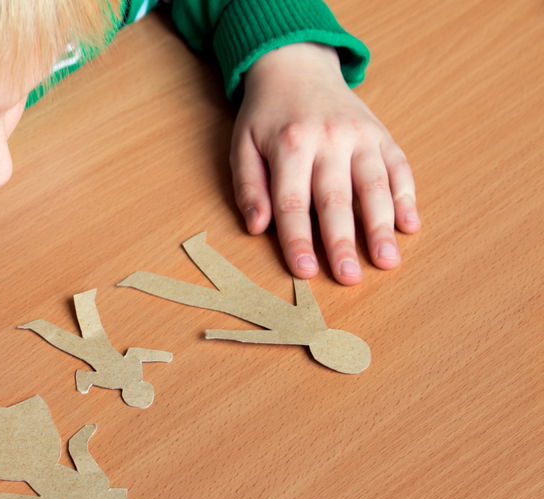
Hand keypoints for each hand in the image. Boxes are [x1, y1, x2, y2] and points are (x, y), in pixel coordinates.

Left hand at [231, 42, 419, 284]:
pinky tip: (410, 226)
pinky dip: (407, 197)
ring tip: (388, 262)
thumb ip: (248, 187)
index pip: (293, 203)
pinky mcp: (381, 134)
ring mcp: (360, 135)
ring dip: (382, 227)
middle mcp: (329, 139)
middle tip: (350, 278)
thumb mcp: (242, 146)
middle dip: (343, 242)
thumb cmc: (266, 117)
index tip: (305, 272)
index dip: (298, 240)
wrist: (297, 66)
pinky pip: (399, 167)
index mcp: (290, 144)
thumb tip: (257, 227)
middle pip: (336, 199)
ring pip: (374, 185)